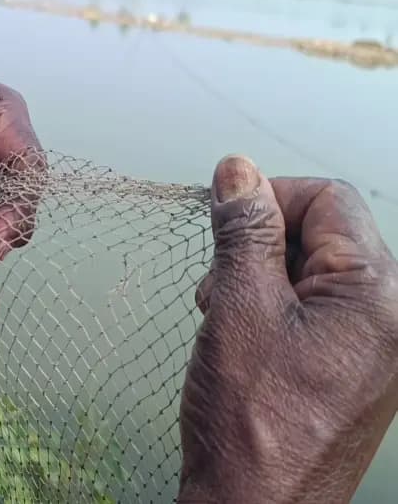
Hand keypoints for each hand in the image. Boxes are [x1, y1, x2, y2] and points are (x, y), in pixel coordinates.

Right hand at [178, 156, 397, 502]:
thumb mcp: (238, 308)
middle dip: (259, 246)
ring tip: (224, 317)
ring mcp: (376, 346)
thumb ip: (244, 232)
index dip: (268, 197)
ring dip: (258, 279)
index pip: (329, 199)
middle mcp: (390, 318)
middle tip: (218, 285)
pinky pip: (315, 311)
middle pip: (324, 235)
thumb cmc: (251, 425)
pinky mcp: (354, 368)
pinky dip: (271, 310)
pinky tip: (241, 337)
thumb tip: (238, 173)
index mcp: (378, 295)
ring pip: (313, 273)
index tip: (224, 218)